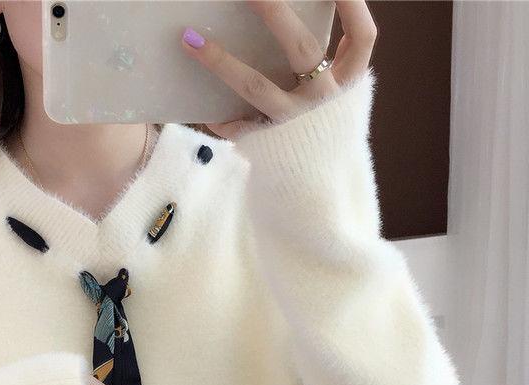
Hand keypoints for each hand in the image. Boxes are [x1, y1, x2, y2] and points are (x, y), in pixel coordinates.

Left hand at [180, 0, 376, 138]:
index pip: (362, 38)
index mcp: (348, 86)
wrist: (318, 196)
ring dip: (220, 60)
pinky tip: (202, 110)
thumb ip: (330, 71)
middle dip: (273, 12)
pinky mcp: (267, 145)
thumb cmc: (322, 139)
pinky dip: (217, 117)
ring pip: (255, 85)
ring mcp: (294, 123)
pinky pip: (236, 125)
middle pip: (301, 47)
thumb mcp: (339, 105)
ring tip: (190, 40)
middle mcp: (324, 101)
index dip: (353, 5)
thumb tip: (287, 29)